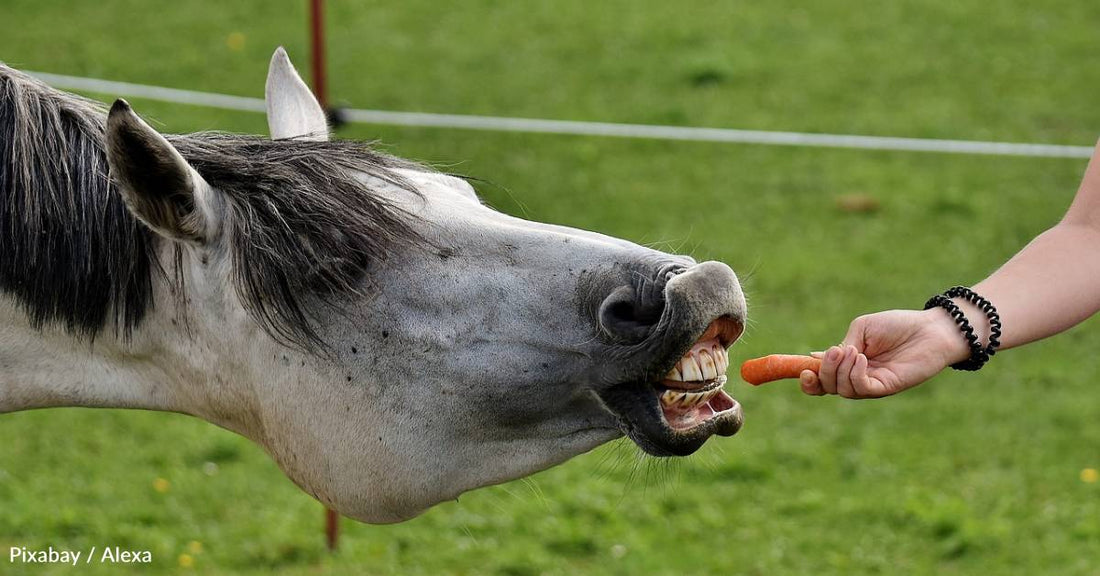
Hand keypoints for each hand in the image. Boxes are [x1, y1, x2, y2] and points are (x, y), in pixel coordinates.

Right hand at [800, 309, 969, 398]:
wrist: (930, 329)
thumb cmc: (898, 325)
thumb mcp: (862, 329)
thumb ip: (842, 345)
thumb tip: (815, 357)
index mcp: (847, 363)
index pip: (821, 379)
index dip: (808, 379)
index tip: (802, 370)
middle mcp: (856, 377)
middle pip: (827, 387)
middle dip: (822, 373)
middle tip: (833, 353)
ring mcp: (871, 384)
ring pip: (842, 390)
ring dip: (840, 370)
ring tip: (853, 351)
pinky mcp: (886, 388)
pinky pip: (861, 389)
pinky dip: (854, 375)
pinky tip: (861, 358)